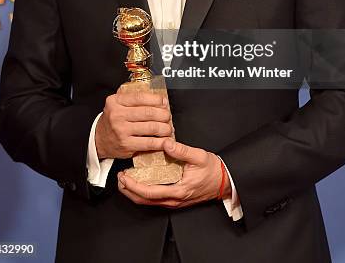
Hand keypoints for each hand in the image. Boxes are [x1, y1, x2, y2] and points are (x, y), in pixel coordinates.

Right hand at [95, 88, 171, 158]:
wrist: (98, 139)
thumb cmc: (113, 119)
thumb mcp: (117, 104)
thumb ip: (133, 98)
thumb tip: (159, 99)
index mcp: (115, 101)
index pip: (140, 97)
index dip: (156, 99)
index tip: (164, 102)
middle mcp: (117, 115)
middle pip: (148, 113)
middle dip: (163, 114)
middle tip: (168, 116)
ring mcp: (122, 131)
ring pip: (151, 127)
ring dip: (165, 128)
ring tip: (168, 128)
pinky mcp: (126, 145)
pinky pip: (149, 143)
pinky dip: (160, 142)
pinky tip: (166, 140)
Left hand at [117, 139, 231, 207]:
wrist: (225, 181)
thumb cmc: (213, 170)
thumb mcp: (199, 156)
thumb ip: (181, 150)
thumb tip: (166, 142)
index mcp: (179, 191)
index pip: (150, 193)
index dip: (134, 186)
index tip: (124, 177)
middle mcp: (174, 200)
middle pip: (145, 201)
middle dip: (129, 191)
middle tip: (119, 179)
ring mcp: (174, 201)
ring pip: (149, 202)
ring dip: (135, 192)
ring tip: (126, 180)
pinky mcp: (175, 199)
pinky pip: (155, 199)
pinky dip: (144, 192)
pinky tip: (140, 182)